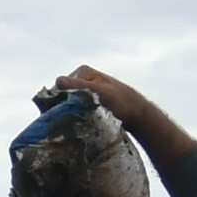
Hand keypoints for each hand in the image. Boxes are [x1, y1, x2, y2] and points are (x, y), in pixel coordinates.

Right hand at [50, 65, 196, 165]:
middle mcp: (82, 79)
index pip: (60, 86)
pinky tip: (79, 124)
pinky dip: (75, 116)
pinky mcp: (90, 103)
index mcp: (83, 71)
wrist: (138, 115)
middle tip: (70, 120)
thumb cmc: (122, 102)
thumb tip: (58, 81)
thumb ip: (78, 86)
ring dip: (69, 113)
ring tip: (75, 123)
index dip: (59, 100)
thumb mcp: (98, 92)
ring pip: (68, 104)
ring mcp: (86, 91)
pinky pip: (76, 109)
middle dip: (64, 107)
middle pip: (63, 95)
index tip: (64, 112)